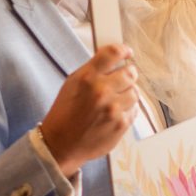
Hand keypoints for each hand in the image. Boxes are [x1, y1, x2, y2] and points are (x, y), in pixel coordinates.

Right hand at [39, 44, 138, 176]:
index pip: (113, 52)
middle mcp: (101, 91)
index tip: (127, 53)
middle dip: (127, 75)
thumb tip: (114, 58)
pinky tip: (114, 114)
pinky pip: (135, 109)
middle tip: (121, 80)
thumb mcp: (72, 84)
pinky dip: (127, 110)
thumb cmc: (65, 113)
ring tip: (114, 101)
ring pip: (135, 91)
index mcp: (87, 77)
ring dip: (127, 94)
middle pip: (130, 72)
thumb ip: (93, 70)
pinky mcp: (121, 124)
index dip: (124, 50)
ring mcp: (113, 109)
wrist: (60, 144)